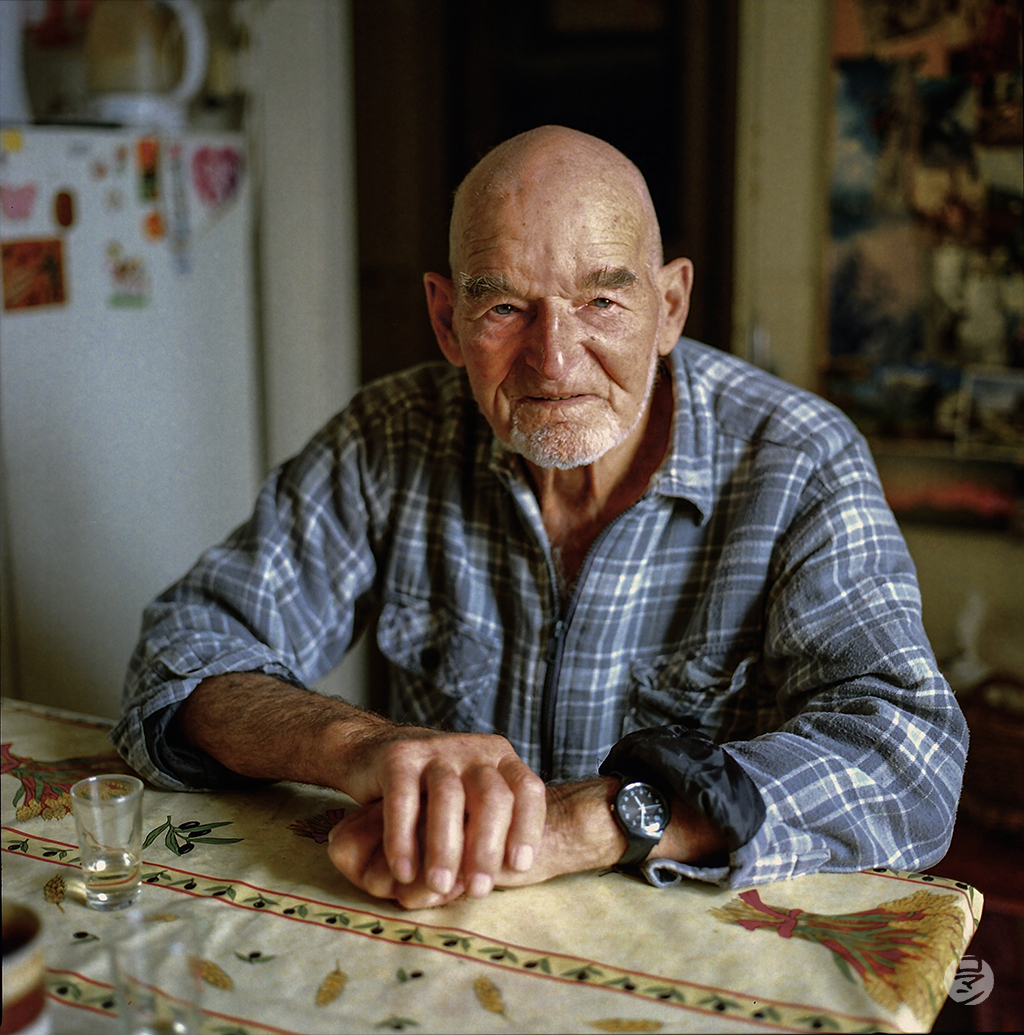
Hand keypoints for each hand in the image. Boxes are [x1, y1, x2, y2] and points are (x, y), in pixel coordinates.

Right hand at [338, 728, 546, 899]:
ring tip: (440, 886)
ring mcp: (435, 750)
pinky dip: (403, 839)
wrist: (377, 754)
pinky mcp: (398, 757)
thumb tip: (506, 876)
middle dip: (487, 848)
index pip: (526, 789)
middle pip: (492, 797)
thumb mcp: (471, 801)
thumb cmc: (436, 793)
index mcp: (500, 758)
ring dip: (446, 848)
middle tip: (477, 890)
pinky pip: (403, 800)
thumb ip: (492, 829)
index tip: (519, 867)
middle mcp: (473, 751)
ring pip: (448, 798)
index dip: (528, 827)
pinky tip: (404, 871)